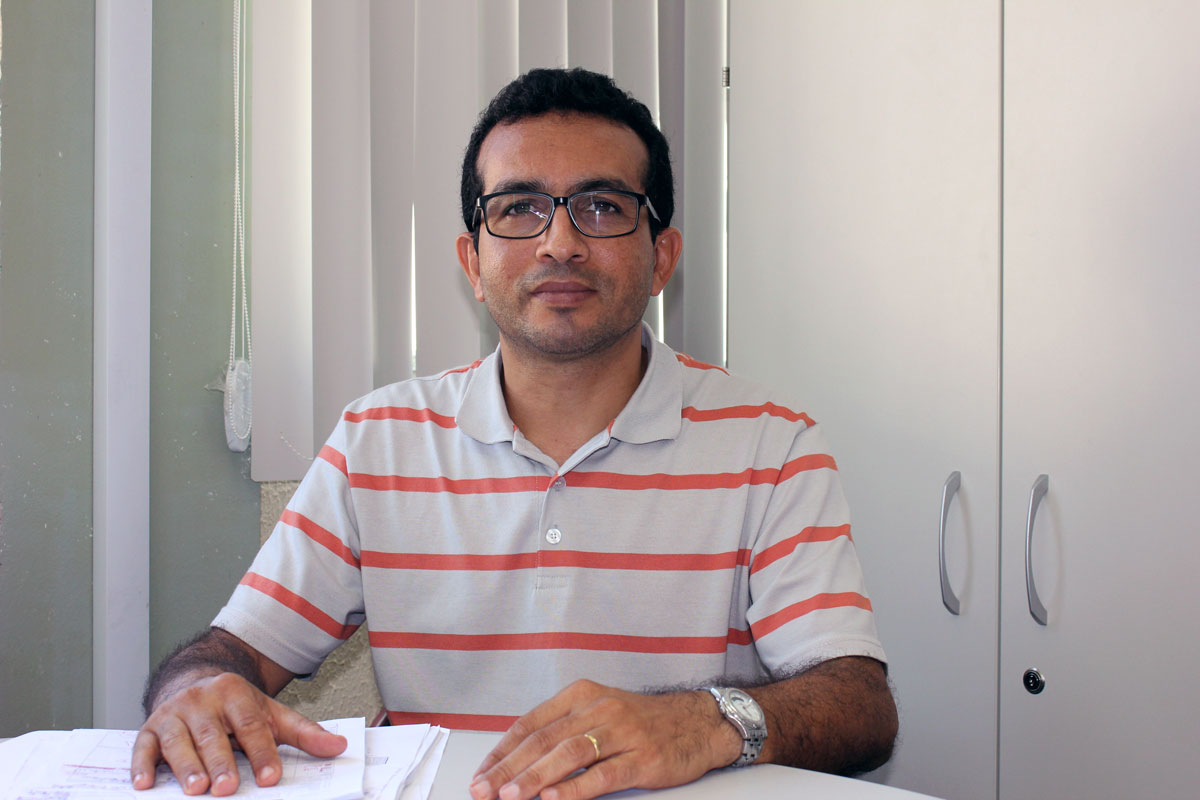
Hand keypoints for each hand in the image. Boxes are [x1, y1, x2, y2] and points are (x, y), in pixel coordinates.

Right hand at [130, 672, 346, 795]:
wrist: (196, 684)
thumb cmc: (236, 709)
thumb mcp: (272, 715)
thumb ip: (305, 733)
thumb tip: (340, 746)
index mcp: (236, 693)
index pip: (251, 725)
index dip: (262, 752)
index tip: (271, 777)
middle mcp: (203, 699)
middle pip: (213, 734)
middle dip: (220, 762)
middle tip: (228, 788)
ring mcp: (174, 713)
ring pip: (178, 741)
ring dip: (185, 766)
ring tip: (195, 790)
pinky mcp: (149, 728)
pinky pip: (143, 747)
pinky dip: (142, 765)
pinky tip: (144, 784)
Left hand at [468, 679, 741, 799]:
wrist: (699, 723)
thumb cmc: (642, 722)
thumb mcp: (600, 712)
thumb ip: (563, 730)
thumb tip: (517, 761)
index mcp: (582, 695)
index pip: (531, 723)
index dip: (502, 751)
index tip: (480, 773)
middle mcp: (599, 709)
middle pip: (544, 740)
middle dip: (508, 769)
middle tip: (483, 790)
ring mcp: (622, 732)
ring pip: (569, 754)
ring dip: (535, 778)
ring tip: (510, 797)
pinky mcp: (643, 757)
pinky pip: (603, 774)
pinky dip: (576, 788)